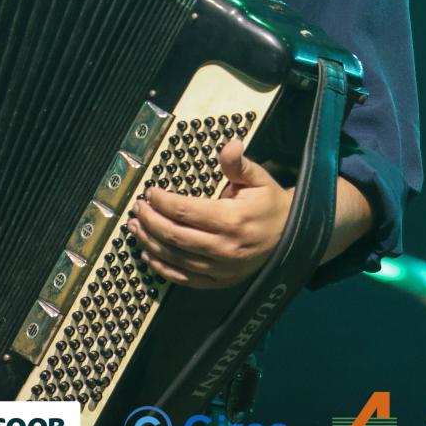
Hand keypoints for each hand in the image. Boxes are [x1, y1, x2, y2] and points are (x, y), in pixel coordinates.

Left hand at [127, 137, 293, 288]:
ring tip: (135, 227)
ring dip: (150, 242)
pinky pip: (185, 278)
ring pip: (175, 258)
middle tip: (137, 208)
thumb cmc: (269, 204)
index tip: (150, 192)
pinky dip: (163, 268)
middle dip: (149, 220)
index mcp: (232, 220)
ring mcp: (221, 269)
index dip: (162, 201)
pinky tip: (148, 255)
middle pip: (174, 236)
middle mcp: (224, 247)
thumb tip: (230, 143)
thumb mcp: (258, 178)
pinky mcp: (220, 282)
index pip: (185, 211)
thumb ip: (238, 163)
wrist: (291, 236)